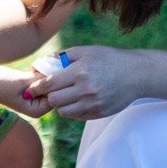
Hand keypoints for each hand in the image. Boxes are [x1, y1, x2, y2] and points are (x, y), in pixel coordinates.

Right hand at [0, 66, 52, 118]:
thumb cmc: (2, 84)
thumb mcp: (24, 81)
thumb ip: (43, 79)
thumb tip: (61, 73)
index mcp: (38, 111)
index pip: (57, 97)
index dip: (57, 84)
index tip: (53, 71)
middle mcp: (39, 107)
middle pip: (55, 91)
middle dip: (53, 79)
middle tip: (46, 67)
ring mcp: (36, 98)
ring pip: (50, 85)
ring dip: (46, 75)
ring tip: (37, 68)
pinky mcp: (33, 89)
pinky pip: (43, 81)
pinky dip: (41, 74)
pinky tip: (34, 68)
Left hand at [26, 46, 141, 119]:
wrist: (135, 74)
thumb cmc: (108, 58)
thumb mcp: (85, 51)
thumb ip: (60, 57)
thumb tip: (38, 65)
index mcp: (80, 72)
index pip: (49, 84)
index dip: (36, 87)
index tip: (31, 88)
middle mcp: (85, 90)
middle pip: (53, 100)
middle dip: (48, 95)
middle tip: (50, 91)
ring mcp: (93, 104)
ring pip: (63, 111)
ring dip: (60, 104)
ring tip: (65, 94)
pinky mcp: (98, 113)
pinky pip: (76, 116)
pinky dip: (72, 109)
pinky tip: (77, 99)